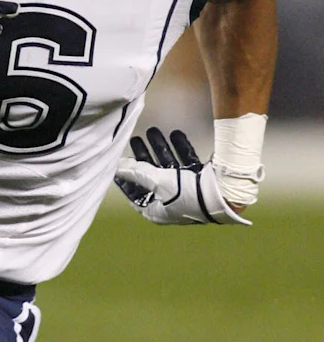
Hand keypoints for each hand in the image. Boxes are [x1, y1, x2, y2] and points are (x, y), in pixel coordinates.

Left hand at [114, 127, 249, 226]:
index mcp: (156, 211)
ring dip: (161, 149)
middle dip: (143, 157)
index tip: (119, 163)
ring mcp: (186, 193)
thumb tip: (118, 167)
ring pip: (169, 168)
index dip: (126, 179)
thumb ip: (137, 172)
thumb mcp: (157, 182)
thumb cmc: (186, 194)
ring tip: (153, 130)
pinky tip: (176, 134)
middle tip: (137, 139)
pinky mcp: (200, 183)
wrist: (223, 195)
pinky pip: (186, 164)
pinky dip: (181, 149)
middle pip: (152, 177)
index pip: (135, 195)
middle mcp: (170, 204)